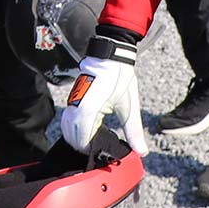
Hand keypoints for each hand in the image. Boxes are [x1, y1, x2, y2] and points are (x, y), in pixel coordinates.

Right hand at [61, 35, 146, 155]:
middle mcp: (77, 106)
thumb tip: (141, 151)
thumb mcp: (129, 106)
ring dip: (76, 138)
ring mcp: (73, 101)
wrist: (112, 53)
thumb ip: (133, 131)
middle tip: (98, 151)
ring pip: (67, 128)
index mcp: (90, 110)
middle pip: (72, 137)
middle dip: (83, 147)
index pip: (83, 140)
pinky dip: (72, 128)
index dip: (91, 151)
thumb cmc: (120, 77)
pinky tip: (86, 131)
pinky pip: (67, 118)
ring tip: (92, 143)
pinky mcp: (73, 97)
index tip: (102, 154)